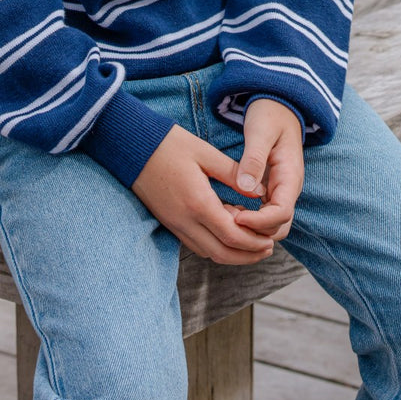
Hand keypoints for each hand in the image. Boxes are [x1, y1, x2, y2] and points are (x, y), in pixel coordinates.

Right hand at [132, 124, 276, 265]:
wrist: (130, 147)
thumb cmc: (169, 144)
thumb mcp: (205, 153)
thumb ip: (234, 174)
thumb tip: (259, 191)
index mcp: (197, 202)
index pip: (231, 236)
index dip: (254, 242)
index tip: (271, 239)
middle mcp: (185, 221)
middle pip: (221, 253)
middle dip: (247, 255)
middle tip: (267, 248)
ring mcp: (174, 224)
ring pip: (208, 252)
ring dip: (232, 253)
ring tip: (252, 243)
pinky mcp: (169, 222)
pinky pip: (196, 244)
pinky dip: (215, 245)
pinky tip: (227, 230)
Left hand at [229, 99, 304, 243]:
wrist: (278, 106)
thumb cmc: (270, 115)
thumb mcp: (260, 131)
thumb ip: (254, 158)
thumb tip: (246, 187)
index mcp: (290, 177)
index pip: (282, 214)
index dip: (259, 222)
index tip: (235, 218)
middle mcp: (288, 189)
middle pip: (279, 227)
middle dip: (254, 232)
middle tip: (225, 220)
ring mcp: (280, 192)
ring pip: (271, 226)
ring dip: (251, 229)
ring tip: (225, 216)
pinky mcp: (271, 191)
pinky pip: (263, 216)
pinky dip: (248, 221)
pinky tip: (228, 211)